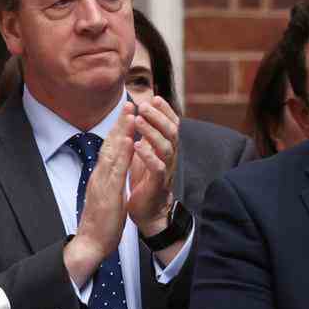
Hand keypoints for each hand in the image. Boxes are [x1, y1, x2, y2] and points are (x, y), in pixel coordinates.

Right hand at [64, 103, 135, 285]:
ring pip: (112, 153)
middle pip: (110, 146)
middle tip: (128, 103)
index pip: (110, 150)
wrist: (91, 243)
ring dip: (122, 132)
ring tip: (130, 114)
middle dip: (120, 124)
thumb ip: (109, 183)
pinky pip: (116, 170)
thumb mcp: (106, 198)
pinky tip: (129, 141)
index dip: (118, 131)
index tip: (126, 115)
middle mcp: (99, 177)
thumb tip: (114, 173)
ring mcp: (101, 184)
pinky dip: (123, 153)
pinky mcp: (107, 193)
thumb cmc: (100, 224)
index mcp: (100, 178)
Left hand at [127, 96, 178, 235]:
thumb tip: (145, 114)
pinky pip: (157, 168)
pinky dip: (147, 156)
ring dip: (151, 132)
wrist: (148, 211)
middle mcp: (169, 157)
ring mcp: (165, 170)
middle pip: (170, 132)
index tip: (154, 97)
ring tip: (138, 120)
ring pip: (165, 147)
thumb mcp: (147, 154)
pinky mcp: (158, 184)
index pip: (171, 125)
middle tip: (144, 105)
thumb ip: (148, 136)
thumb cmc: (145, 180)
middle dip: (158, 116)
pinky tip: (137, 146)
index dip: (164, 111)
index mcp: (165, 148)